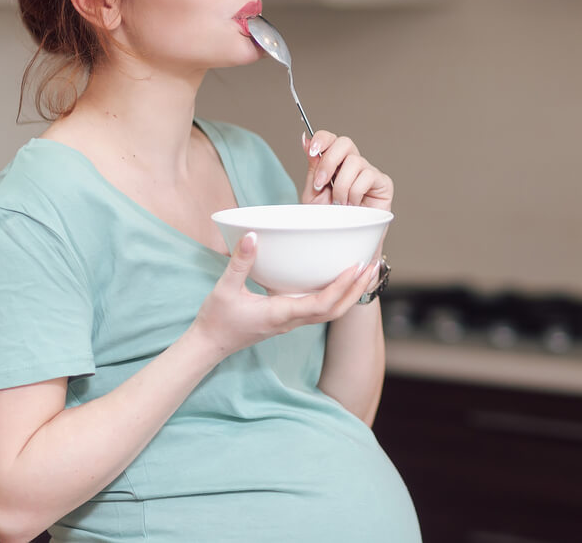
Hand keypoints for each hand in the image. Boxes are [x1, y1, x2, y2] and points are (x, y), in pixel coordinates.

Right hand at [190, 232, 378, 359]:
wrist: (209, 345)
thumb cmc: (216, 319)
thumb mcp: (225, 288)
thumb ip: (240, 262)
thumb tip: (253, 236)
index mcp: (281, 314)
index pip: (320, 304)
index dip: (341, 287)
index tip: (355, 268)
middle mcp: (291, 321)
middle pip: (334, 311)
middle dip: (356, 290)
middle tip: (372, 266)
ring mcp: (291, 322)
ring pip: (330, 312)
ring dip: (350, 294)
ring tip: (364, 271)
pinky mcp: (288, 319)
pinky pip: (319, 309)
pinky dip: (336, 296)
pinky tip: (339, 280)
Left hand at [301, 130, 393, 211]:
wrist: (344, 242)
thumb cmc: (330, 220)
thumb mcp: (314, 193)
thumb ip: (313, 167)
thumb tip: (306, 139)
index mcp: (335, 163)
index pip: (331, 139)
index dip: (321, 139)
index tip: (311, 151)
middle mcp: (353, 164)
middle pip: (345, 143)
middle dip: (329, 161)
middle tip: (320, 183)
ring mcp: (369, 172)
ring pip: (355, 162)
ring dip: (342, 186)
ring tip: (339, 204)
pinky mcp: (382, 183)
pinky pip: (367, 176)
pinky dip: (355, 192)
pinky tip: (354, 206)